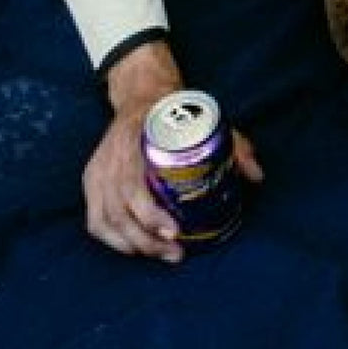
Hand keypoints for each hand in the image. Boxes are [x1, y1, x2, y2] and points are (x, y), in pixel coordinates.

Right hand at [84, 42, 263, 261]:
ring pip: (105, 220)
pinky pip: (95, 220)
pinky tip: (134, 249)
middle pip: (119, 210)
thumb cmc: (175, 112)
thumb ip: (232, 144)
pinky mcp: (90, 181)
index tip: (175, 230)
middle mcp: (110, 156)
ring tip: (163, 255)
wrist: (141, 93)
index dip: (149, 213)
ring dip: (133, 245)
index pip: (132, 184)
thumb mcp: (205, 119)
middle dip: (147, 239)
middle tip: (177, 252)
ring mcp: (97, 170)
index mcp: (134, 138)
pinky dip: (112, 240)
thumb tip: (257, 175)